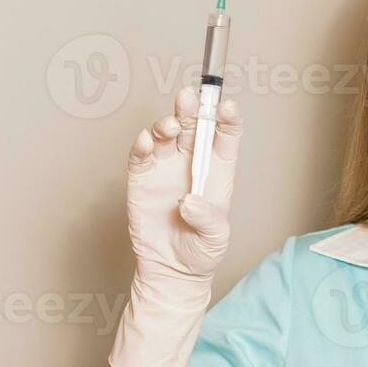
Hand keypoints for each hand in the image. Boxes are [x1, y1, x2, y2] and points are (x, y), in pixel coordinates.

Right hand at [108, 87, 242, 366]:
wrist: (172, 269)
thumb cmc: (201, 250)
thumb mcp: (215, 238)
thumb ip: (207, 219)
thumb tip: (189, 202)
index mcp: (218, 170)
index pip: (225, 136)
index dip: (227, 118)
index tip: (227, 106)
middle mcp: (192, 163)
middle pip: (193, 127)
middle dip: (193, 110)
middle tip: (191, 97)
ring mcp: (165, 168)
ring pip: (165, 135)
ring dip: (167, 124)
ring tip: (170, 124)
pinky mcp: (141, 179)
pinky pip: (141, 156)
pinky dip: (142, 145)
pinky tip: (147, 141)